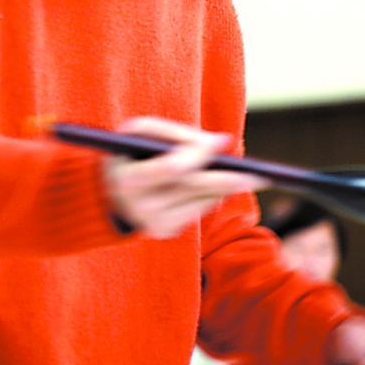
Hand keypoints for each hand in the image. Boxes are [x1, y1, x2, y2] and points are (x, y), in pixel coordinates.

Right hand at [102, 117, 267, 238]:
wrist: (104, 193)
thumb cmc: (127, 152)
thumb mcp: (138, 132)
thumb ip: (173, 133)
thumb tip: (218, 142)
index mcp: (127, 178)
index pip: (170, 168)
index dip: (197, 154)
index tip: (222, 141)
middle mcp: (139, 207)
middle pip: (193, 189)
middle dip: (228, 179)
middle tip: (260, 175)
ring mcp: (152, 224)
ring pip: (200, 203)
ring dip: (225, 187)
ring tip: (247, 176)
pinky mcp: (164, 232)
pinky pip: (197, 212)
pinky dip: (209, 196)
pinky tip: (218, 186)